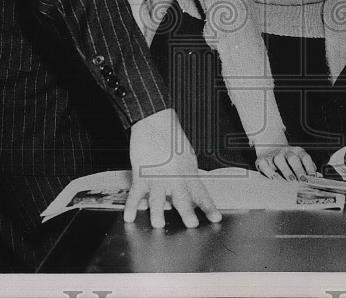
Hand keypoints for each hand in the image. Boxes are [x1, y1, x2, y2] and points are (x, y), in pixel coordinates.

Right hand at [125, 108, 221, 228]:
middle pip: (182, 197)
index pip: (200, 193)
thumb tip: (188, 193)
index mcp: (188, 172)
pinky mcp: (142, 173)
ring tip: (158, 224)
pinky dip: (131, 206)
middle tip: (192, 224)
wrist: (155, 122)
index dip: (209, 207)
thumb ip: (187, 176)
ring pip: (158, 199)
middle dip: (187, 213)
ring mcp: (157, 176)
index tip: (216, 219)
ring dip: (158, 213)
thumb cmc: (171, 138)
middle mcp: (174, 176)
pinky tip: (129, 217)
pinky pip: (136, 193)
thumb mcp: (187, 157)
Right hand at [255, 144, 316, 180]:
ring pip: (279, 159)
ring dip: (285, 171)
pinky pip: (265, 164)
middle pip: (293, 158)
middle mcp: (286, 151)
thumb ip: (308, 170)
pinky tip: (274, 180)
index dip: (309, 167)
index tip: (313, 177)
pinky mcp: (262, 160)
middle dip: (298, 170)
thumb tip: (319, 178)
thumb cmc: (288, 163)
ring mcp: (273, 155)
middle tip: (302, 181)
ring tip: (290, 181)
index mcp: (297, 152)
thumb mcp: (299, 164)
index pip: (305, 157)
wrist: (268, 152)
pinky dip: (269, 172)